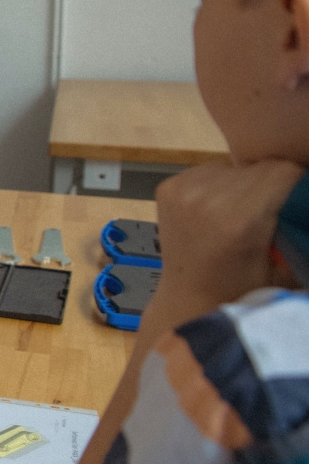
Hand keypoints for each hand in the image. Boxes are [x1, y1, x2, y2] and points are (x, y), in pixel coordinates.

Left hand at [153, 159, 302, 315]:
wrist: (189, 297)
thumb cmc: (244, 288)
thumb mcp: (286, 263)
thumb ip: (294, 221)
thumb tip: (305, 190)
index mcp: (239, 219)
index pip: (283, 170)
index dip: (295, 184)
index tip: (296, 201)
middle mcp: (206, 198)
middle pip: (260, 166)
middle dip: (271, 185)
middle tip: (269, 213)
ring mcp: (182, 190)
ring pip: (235, 167)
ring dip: (244, 184)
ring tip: (240, 213)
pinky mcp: (168, 186)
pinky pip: (210, 171)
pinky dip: (220, 184)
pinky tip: (218, 210)